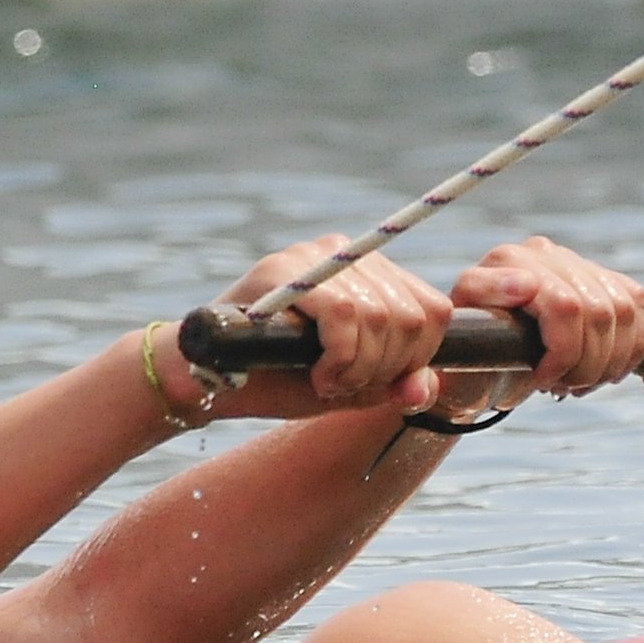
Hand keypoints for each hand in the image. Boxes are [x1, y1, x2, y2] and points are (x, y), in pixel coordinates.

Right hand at [197, 236, 454, 416]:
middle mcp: (350, 254)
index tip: (378, 383)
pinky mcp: (288, 270)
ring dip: (359, 368)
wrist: (210, 381)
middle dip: (387, 368)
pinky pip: (345, 313)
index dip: (418, 358)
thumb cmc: (280, 380)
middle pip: (413, 315)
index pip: (433, 310)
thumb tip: (423, 387)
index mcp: (373, 275)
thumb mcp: (349, 388)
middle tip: (345, 387)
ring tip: (327, 383)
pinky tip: (318, 377)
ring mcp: (318, 256)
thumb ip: (390, 385)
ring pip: (381, 315)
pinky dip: (340, 358)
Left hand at [452, 237, 643, 394]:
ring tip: (579, 381)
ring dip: (609, 361)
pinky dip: (631, 348)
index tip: (542, 382)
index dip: (564, 354)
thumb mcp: (457, 344)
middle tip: (563, 387)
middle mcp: (543, 253)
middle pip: (601, 312)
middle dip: (588, 364)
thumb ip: (479, 311)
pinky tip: (604, 369)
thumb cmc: (468, 359)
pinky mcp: (602, 279)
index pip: (566, 306)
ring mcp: (575, 263)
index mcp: (507, 261)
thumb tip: (527, 285)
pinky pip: (639, 308)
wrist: (481, 363)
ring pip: (625, 311)